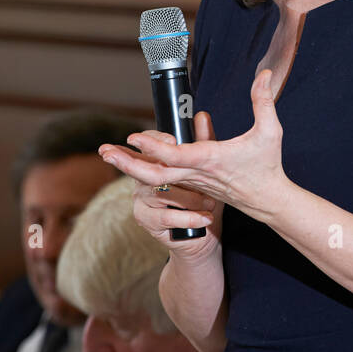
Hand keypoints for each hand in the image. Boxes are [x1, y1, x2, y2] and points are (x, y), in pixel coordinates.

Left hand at [100, 69, 291, 224]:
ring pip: (153, 178)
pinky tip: (128, 160)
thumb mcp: (270, 131)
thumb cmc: (267, 166)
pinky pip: (161, 178)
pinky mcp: (191, 183)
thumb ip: (264, 101)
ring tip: (107, 153)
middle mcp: (196, 173)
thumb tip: (266, 73)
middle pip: (154, 174)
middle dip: (127, 163)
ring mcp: (191, 180)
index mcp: (211, 160)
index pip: (176, 156)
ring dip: (129, 166)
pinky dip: (142, 169)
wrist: (267, 200)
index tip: (133, 137)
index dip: (153, 148)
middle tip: (104, 151)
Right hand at [105, 111, 220, 259]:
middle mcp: (143, 178)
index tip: (172, 139)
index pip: (147, 144)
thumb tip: (202, 116)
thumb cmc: (204, 199)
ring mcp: (142, 199)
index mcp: (156, 163)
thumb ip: (204, 143)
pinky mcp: (147, 220)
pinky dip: (189, 218)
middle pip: (142, 165)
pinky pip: (167, 216)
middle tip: (171, 150)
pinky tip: (205, 219)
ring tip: (210, 204)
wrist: (204, 235)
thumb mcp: (207, 170)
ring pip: (164, 192)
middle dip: (147, 158)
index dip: (156, 140)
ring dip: (191, 199)